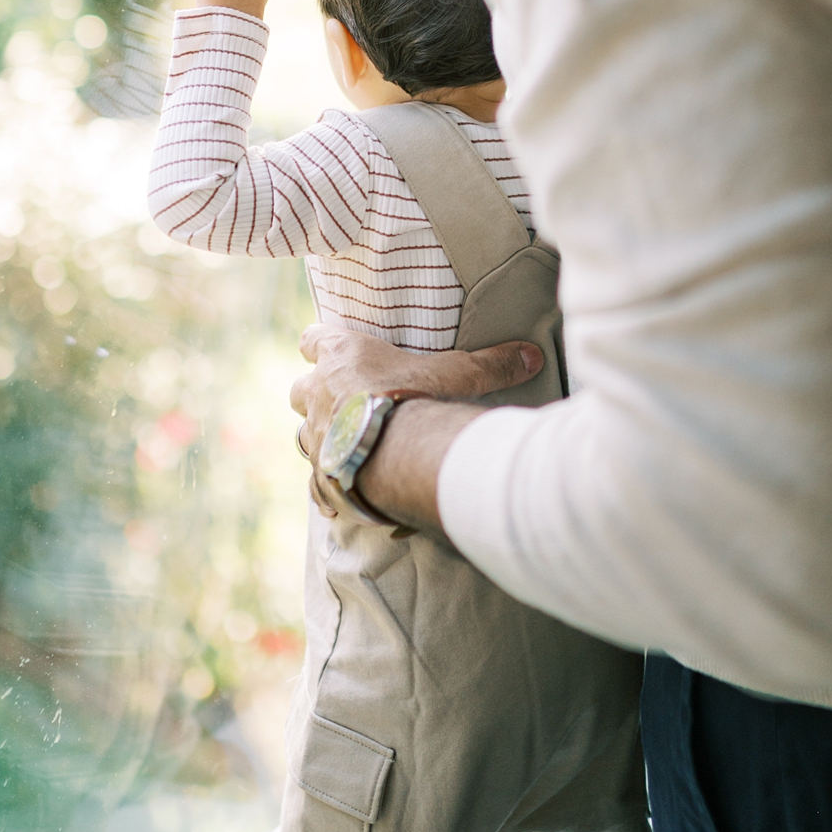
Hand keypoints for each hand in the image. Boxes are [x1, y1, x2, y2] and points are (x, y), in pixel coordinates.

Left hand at [290, 324, 543, 520]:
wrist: (395, 454)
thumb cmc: (418, 400)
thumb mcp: (459, 374)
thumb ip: (492, 364)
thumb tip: (532, 353)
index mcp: (342, 357)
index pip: (312, 339)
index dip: (319, 342)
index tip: (329, 346)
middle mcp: (319, 394)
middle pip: (299, 388)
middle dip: (314, 393)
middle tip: (340, 400)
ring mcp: (316, 437)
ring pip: (302, 432)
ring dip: (320, 435)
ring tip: (346, 443)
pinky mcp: (322, 475)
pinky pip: (315, 481)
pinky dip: (326, 484)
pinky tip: (340, 492)